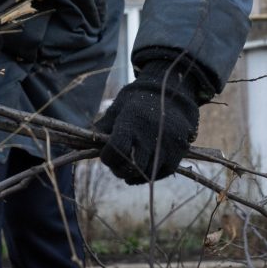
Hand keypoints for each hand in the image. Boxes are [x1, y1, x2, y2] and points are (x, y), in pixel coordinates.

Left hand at [94, 53, 206, 183]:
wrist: (173, 92)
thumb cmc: (138, 101)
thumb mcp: (118, 108)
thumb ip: (103, 127)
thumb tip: (86, 144)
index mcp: (132, 121)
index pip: (116, 150)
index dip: (107, 157)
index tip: (106, 155)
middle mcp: (151, 134)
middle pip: (131, 167)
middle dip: (120, 170)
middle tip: (117, 165)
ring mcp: (168, 144)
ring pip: (147, 173)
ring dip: (135, 175)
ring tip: (130, 168)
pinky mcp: (180, 151)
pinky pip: (163, 173)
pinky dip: (152, 173)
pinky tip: (145, 167)